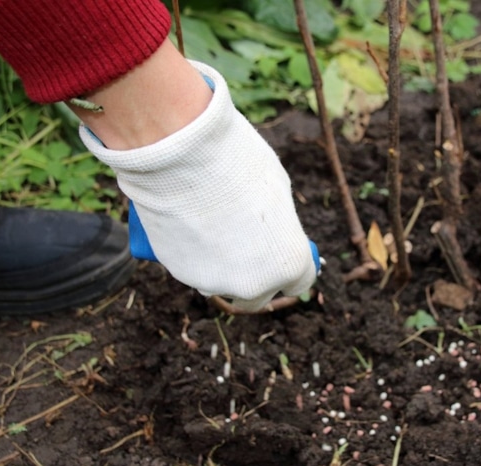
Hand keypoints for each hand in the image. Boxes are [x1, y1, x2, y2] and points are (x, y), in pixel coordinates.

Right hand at [81, 61, 315, 310]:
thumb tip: (272, 230)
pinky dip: (193, 255)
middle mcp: (254, 284)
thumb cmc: (237, 162)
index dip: (291, 265)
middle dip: (256, 275)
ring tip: (211, 225)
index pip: (300, 282)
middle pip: (259, 295)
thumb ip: (278, 222)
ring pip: (222, 283)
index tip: (283, 252)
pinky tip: (189, 224)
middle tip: (246, 245)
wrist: (180, 156)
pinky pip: (194, 270)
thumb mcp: (275, 188)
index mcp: (289, 263)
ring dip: (221, 265)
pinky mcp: (180, 275)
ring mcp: (215, 283)